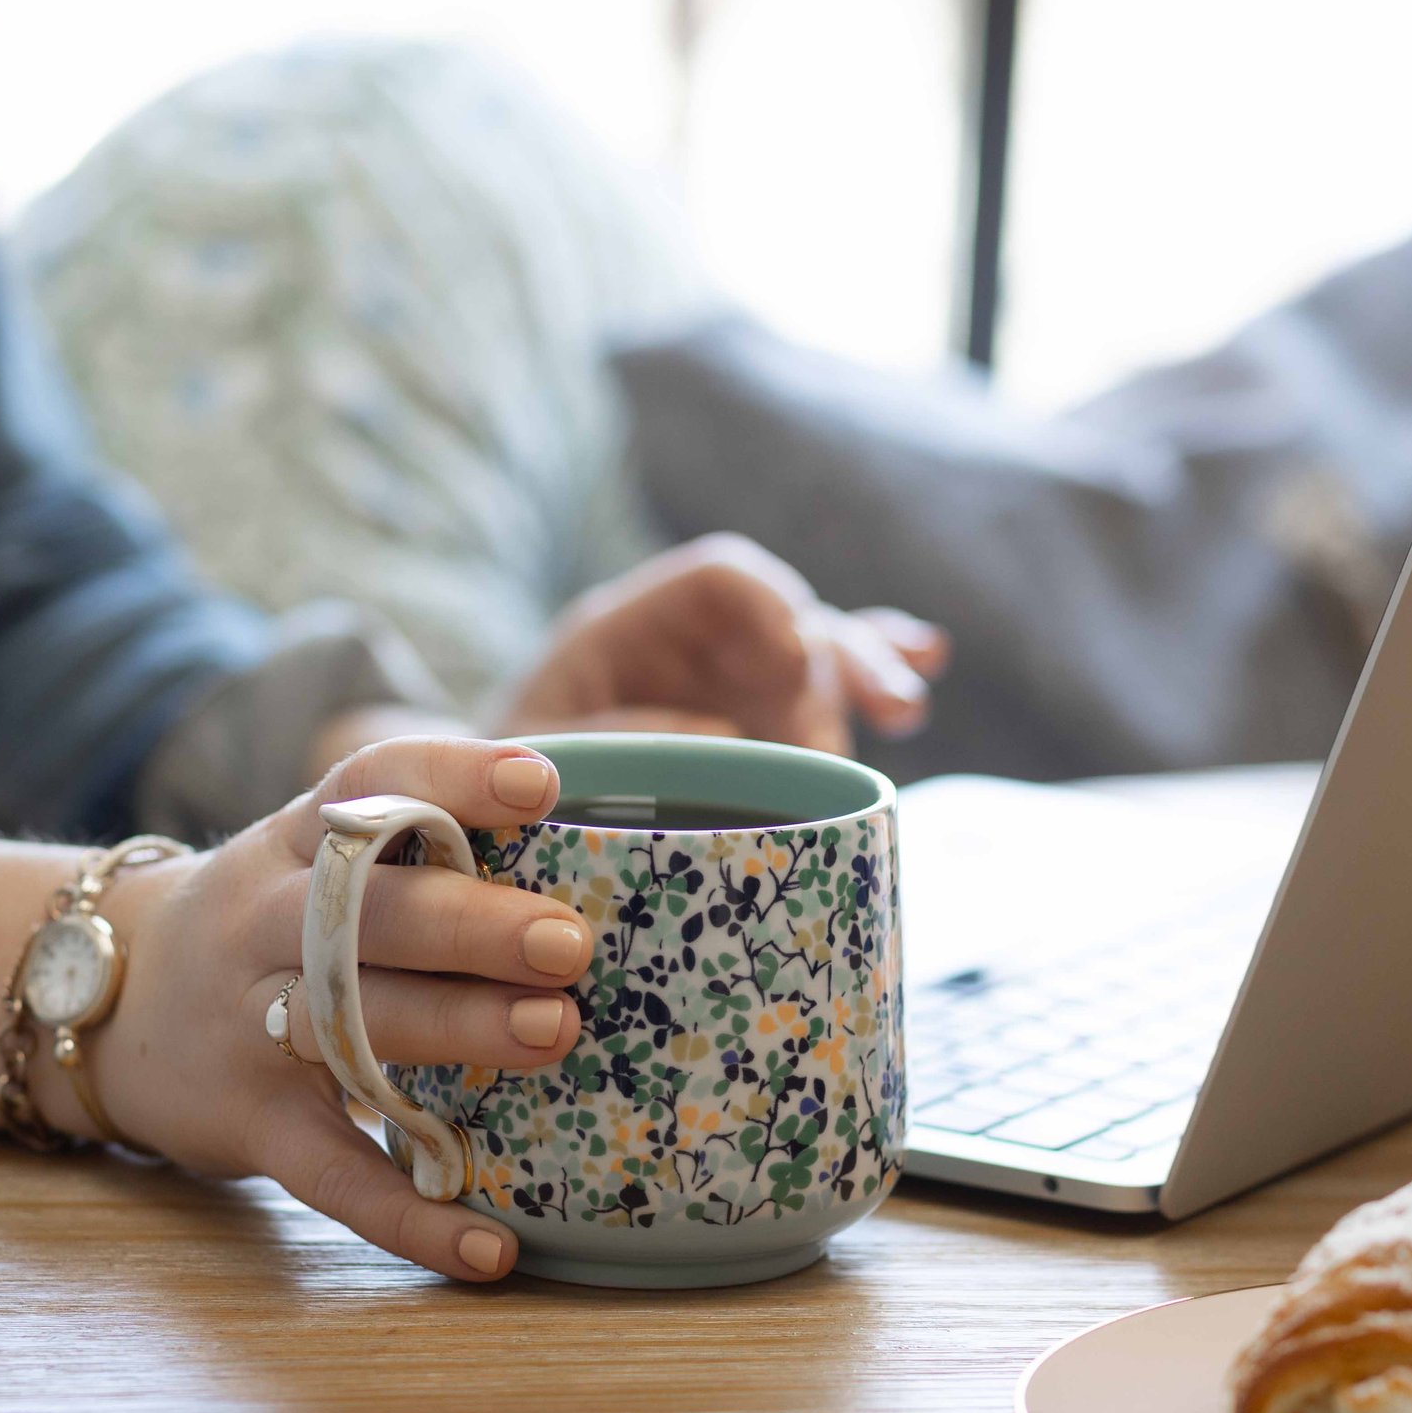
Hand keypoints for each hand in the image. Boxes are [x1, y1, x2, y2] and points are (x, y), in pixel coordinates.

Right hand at [89, 737, 592, 1281]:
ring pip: (351, 1024)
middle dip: (471, 924)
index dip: (451, 778)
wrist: (102, 1009)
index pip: (367, 788)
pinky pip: (333, 1175)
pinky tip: (493, 1245)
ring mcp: (247, 1026)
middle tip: (567, 941)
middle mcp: (261, 922)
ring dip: (457, 1028)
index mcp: (290, 844)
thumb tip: (587, 855)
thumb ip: (409, 854)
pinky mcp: (249, 1123)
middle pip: (364, 911)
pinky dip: (411, 1217)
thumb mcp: (302, 863)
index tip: (541, 784)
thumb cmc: (262, 928)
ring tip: (557, 1033)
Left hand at [497, 533, 948, 753]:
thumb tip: (721, 732)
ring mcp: (729, 686)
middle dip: (838, 657)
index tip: (795, 664)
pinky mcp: (757, 731)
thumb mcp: (530, 759)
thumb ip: (616, 739)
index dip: (770, 608)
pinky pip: (825, 691)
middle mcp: (691, 646)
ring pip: (820, 656)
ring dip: (870, 672)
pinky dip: (874, 673)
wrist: (483, 830)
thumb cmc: (490, 786)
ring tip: (903, 709)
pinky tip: (928, 662)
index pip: (719, 582)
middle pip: (788, 618)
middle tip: (885, 710)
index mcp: (626, 628)